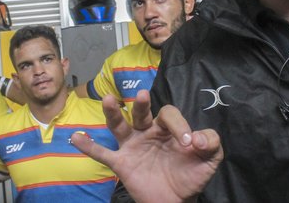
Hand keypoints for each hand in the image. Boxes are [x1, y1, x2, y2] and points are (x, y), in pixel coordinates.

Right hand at [71, 90, 222, 202]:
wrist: (176, 201)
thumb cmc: (191, 175)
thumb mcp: (209, 159)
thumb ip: (212, 143)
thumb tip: (199, 138)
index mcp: (168, 128)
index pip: (169, 116)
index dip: (180, 126)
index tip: (189, 144)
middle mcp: (147, 132)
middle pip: (141, 113)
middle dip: (140, 104)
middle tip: (142, 96)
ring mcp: (132, 146)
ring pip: (119, 126)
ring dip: (113, 113)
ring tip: (109, 100)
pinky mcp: (121, 163)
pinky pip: (103, 154)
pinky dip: (89, 146)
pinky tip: (76, 137)